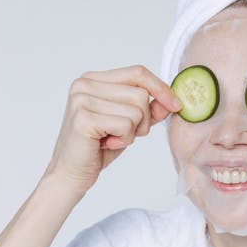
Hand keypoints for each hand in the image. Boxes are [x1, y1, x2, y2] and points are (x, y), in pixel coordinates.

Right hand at [43, 64, 182, 192]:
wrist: (70, 174)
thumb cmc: (97, 148)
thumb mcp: (129, 124)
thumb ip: (148, 109)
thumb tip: (171, 101)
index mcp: (93, 79)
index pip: (137, 72)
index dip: (160, 88)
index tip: (176, 104)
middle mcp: (84, 84)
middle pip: (141, 94)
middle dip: (144, 120)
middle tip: (124, 134)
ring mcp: (82, 99)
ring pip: (137, 110)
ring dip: (132, 132)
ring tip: (112, 139)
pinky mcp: (84, 117)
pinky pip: (126, 124)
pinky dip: (124, 139)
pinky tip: (106, 144)